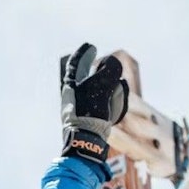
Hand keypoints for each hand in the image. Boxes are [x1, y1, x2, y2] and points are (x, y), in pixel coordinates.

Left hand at [60, 43, 128, 167]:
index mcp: (71, 87)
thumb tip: (112, 62)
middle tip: (105, 63)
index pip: (75, 64)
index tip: (90, 46)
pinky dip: (112, 103)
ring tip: (118, 87)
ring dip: (110, 87)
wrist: (86, 142)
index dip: (83, 54)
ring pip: (98, 91)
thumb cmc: (90, 113)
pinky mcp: (90, 120)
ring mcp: (82, 109)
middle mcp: (74, 97)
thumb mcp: (101, 86)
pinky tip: (116, 107)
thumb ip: (108, 70)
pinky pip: (103, 106)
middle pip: (87, 77)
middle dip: (99, 70)